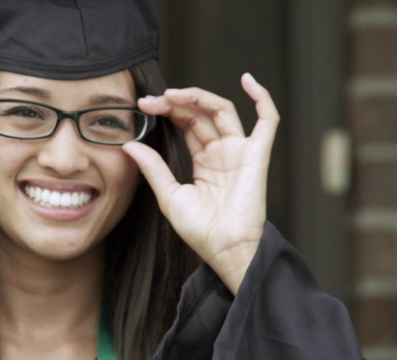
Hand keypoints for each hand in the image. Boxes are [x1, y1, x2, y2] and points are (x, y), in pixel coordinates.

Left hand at [122, 74, 279, 294]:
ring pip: (222, 111)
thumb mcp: (169, 195)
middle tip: (152, 100)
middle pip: (200, 114)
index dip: (167, 111)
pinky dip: (262, 98)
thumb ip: (152, 167)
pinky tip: (247, 80)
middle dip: (176, 103)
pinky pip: (267, 121)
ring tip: (172, 94)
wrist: (224, 249)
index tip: (143, 106)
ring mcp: (240, 151)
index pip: (186, 124)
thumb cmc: (200, 229)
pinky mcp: (257, 154)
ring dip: (198, 97)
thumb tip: (128, 144)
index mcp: (204, 161)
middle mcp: (222, 152)